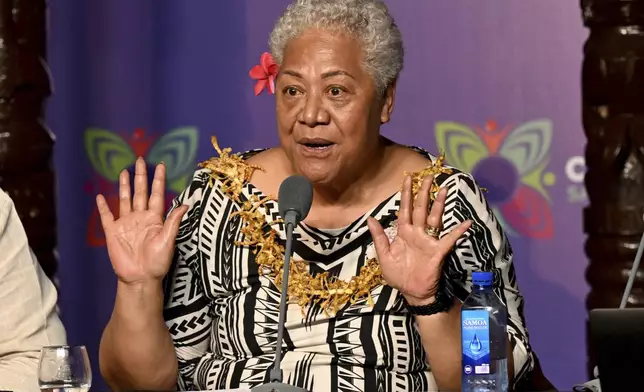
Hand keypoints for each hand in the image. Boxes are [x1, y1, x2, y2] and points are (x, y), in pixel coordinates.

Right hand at [96, 158, 187, 284]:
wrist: (141, 278)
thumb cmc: (158, 262)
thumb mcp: (168, 241)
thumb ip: (173, 222)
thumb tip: (185, 204)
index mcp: (155, 218)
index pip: (156, 194)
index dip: (158, 180)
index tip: (160, 165)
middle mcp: (140, 217)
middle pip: (140, 192)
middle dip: (141, 176)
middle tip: (140, 160)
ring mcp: (126, 224)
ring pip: (125, 199)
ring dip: (125, 186)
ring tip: (124, 171)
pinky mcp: (113, 232)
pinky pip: (107, 216)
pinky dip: (103, 206)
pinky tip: (100, 196)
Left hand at [367, 175, 471, 305]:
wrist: (412, 292)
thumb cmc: (397, 275)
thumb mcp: (384, 256)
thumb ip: (379, 237)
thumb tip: (370, 218)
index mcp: (403, 233)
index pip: (404, 209)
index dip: (406, 194)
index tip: (408, 178)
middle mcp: (417, 233)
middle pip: (421, 208)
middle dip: (423, 192)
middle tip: (428, 175)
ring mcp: (428, 240)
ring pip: (434, 218)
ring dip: (439, 204)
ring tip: (444, 189)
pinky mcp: (438, 251)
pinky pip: (449, 239)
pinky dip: (458, 231)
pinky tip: (466, 223)